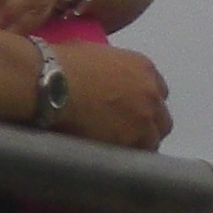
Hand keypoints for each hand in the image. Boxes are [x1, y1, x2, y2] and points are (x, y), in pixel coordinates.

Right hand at [50, 42, 170, 150]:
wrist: (51, 86)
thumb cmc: (62, 64)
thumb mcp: (93, 52)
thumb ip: (110, 68)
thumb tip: (103, 78)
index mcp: (143, 68)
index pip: (159, 92)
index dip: (145, 103)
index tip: (132, 110)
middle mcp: (150, 94)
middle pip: (161, 119)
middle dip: (148, 126)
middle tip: (127, 133)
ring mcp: (143, 120)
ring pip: (152, 141)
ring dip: (138, 144)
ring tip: (116, 150)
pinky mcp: (130, 142)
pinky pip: (136, 157)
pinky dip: (126, 159)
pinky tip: (111, 159)